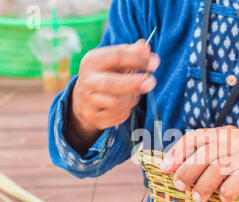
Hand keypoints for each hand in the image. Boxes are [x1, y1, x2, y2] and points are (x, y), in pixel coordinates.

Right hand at [66, 39, 160, 153]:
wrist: (84, 99)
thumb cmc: (107, 75)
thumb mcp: (116, 61)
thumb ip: (132, 53)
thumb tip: (145, 47)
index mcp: (92, 61)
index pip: (117, 56)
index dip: (138, 59)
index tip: (154, 63)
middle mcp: (87, 80)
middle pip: (112, 84)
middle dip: (135, 84)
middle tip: (151, 82)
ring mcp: (88, 100)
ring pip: (117, 102)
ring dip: (132, 99)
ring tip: (135, 94)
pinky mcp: (93, 116)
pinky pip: (117, 116)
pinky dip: (126, 111)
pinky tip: (126, 106)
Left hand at [162, 126, 238, 201]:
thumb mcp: (228, 152)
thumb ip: (205, 157)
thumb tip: (173, 170)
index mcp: (223, 134)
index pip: (194, 137)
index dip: (177, 153)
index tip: (166, 169)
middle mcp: (235, 141)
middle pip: (204, 154)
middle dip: (187, 172)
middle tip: (180, 186)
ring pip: (218, 168)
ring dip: (204, 185)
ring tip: (199, 198)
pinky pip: (238, 182)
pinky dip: (227, 192)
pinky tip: (224, 198)